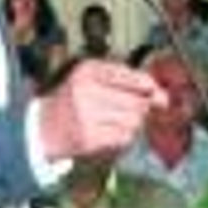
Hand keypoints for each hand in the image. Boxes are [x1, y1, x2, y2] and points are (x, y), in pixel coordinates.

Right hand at [37, 60, 164, 161]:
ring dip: (133, 123)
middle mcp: (86, 90)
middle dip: (141, 107)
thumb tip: (163, 97)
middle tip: (129, 109)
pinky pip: (124, 137)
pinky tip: (112, 132)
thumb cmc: (75, 100)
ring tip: (118, 120)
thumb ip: (128, 81)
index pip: (129, 75)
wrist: (44, 127)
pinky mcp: (89, 137)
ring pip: (133, 120)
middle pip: (136, 100)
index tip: (153, 90)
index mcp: (88, 70)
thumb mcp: (94, 78)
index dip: (147, 84)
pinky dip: (124, 136)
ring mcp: (87, 115)